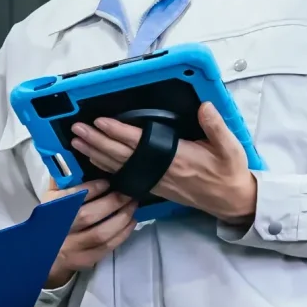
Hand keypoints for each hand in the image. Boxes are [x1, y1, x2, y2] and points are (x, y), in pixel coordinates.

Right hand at [46, 178, 139, 288]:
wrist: (47, 254)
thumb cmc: (52, 219)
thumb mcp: (51, 198)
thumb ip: (62, 178)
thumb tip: (73, 156)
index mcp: (52, 210)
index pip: (71, 198)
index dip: (91, 189)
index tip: (107, 182)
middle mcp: (61, 230)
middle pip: (87, 216)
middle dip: (111, 203)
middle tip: (128, 193)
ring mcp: (73, 247)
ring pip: (100, 234)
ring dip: (121, 219)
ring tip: (133, 205)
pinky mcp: (85, 259)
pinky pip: (106, 248)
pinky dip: (122, 235)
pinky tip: (131, 222)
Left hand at [70, 103, 257, 228]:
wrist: (230, 200)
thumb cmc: (229, 171)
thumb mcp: (230, 147)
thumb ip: (216, 126)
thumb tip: (204, 106)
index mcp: (176, 158)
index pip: (140, 142)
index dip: (118, 131)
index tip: (100, 121)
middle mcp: (160, 171)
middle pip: (121, 155)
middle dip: (97, 142)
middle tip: (77, 130)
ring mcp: (155, 180)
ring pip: (119, 166)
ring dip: (96, 154)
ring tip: (77, 143)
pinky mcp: (154, 186)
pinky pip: (124, 175)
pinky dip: (107, 167)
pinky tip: (96, 161)